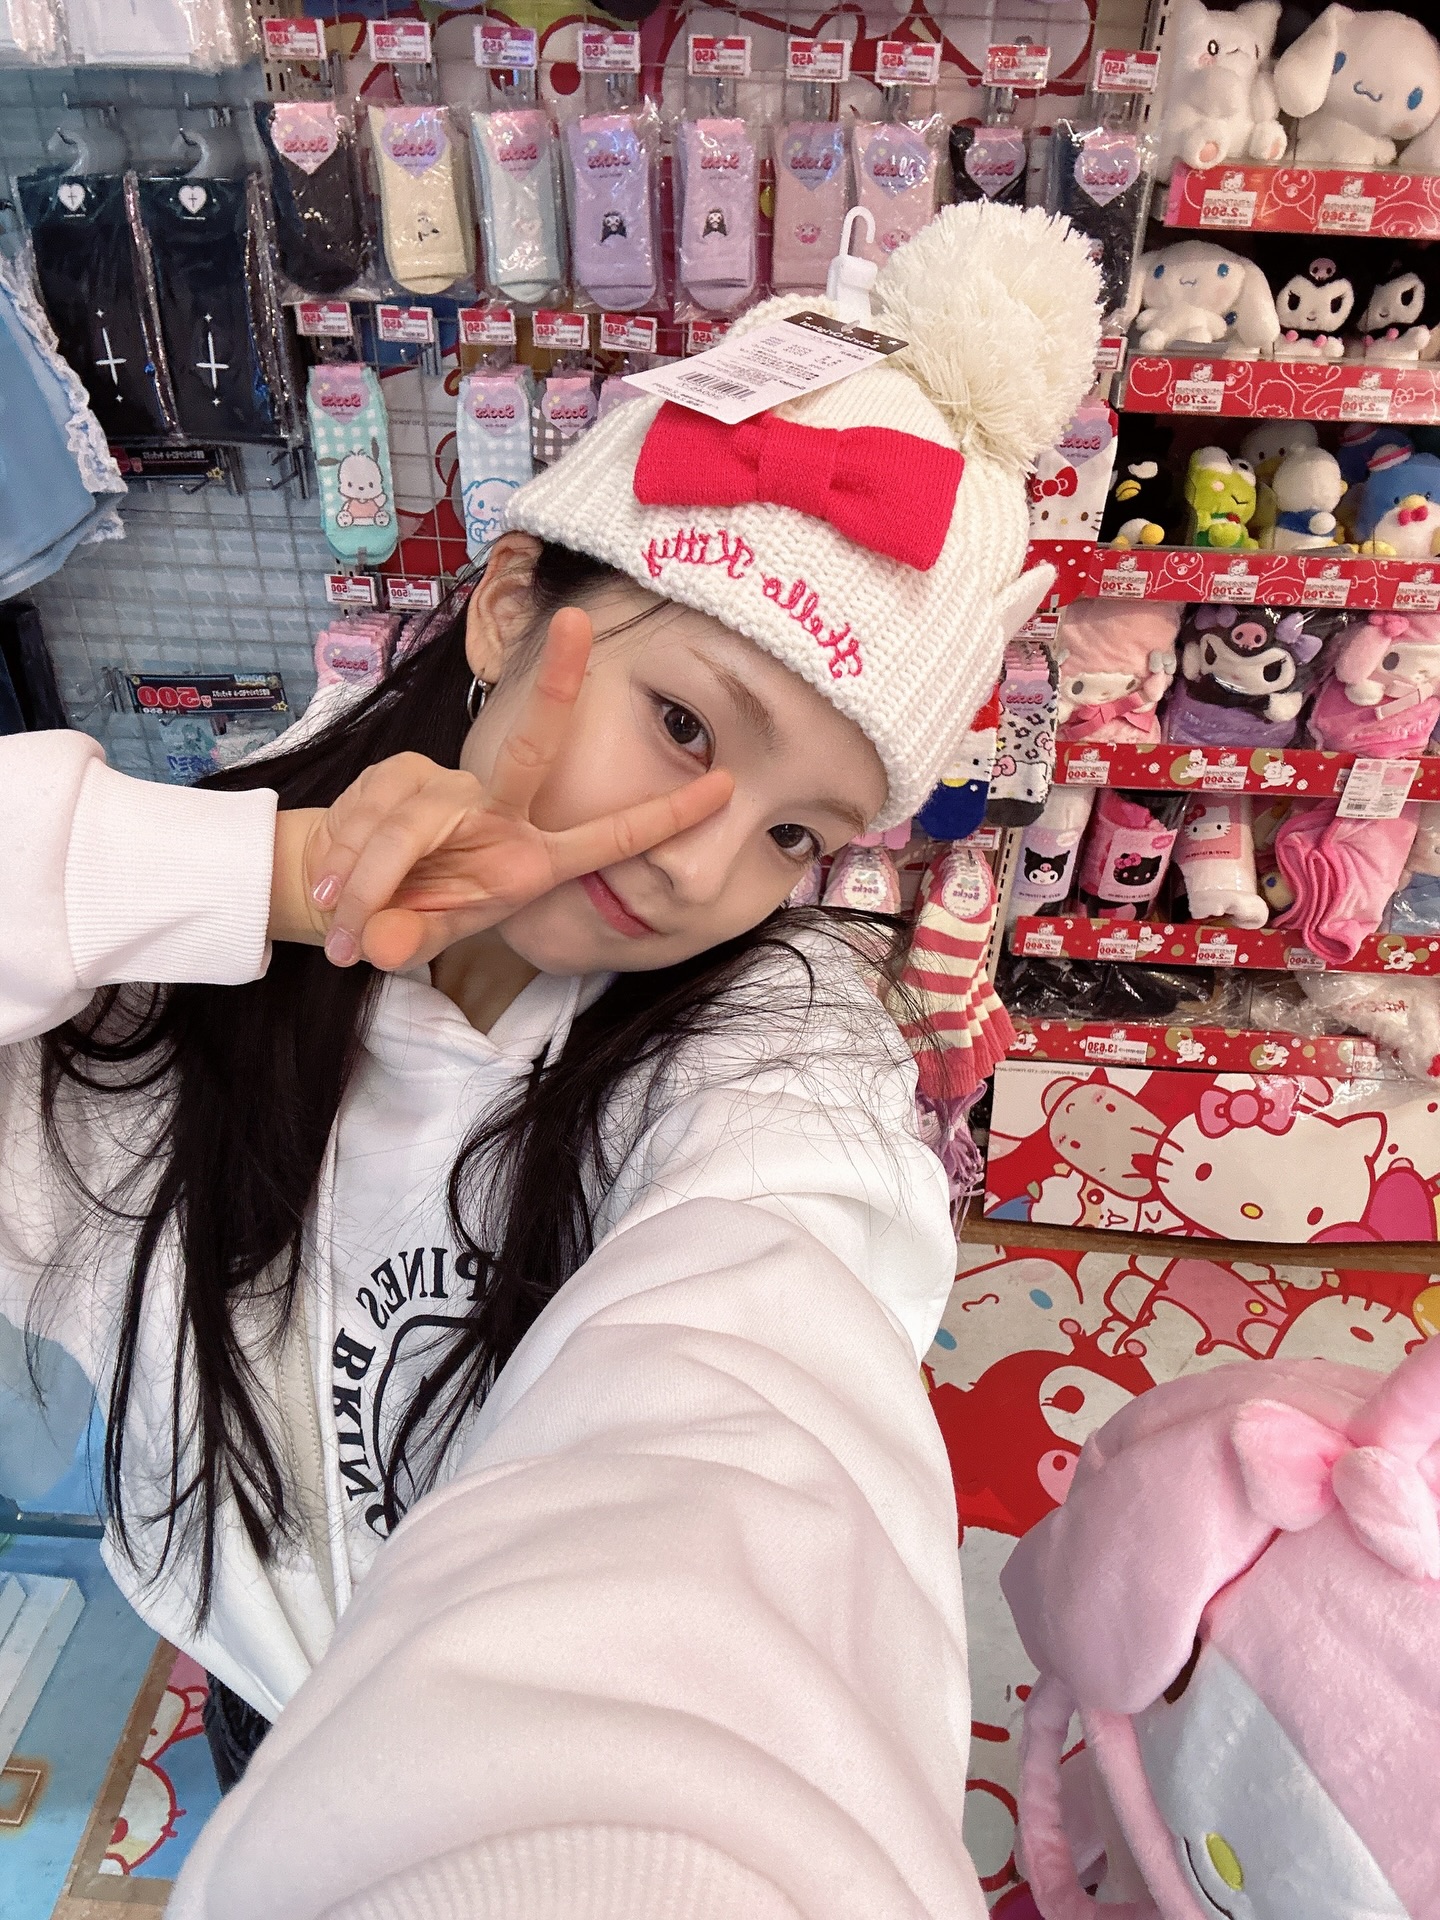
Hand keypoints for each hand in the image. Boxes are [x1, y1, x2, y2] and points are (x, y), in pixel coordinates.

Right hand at [271, 608, 732, 971]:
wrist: (342, 890)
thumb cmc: (406, 915)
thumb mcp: (415, 937)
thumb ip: (407, 941)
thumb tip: (381, 943)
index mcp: (528, 862)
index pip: (608, 839)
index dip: (666, 816)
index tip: (726, 784)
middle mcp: (497, 814)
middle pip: (531, 746)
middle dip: (559, 684)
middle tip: (577, 624)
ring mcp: (448, 790)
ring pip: (406, 820)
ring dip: (362, 875)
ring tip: (337, 912)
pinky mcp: (400, 772)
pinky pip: (366, 811)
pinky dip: (339, 854)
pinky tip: (330, 879)